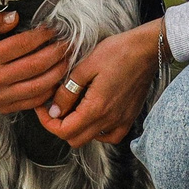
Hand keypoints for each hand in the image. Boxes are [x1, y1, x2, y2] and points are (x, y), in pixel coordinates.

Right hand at [0, 12, 70, 115]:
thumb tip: (15, 17)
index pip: (22, 44)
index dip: (42, 35)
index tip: (53, 29)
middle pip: (36, 65)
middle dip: (57, 52)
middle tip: (68, 43)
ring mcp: (1, 96)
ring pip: (39, 85)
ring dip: (58, 72)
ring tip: (67, 59)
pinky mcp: (5, 107)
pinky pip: (34, 101)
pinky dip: (49, 91)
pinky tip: (57, 79)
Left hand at [41, 19, 163, 147]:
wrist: (147, 49)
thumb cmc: (117, 52)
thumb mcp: (84, 67)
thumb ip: (67, 92)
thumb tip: (54, 110)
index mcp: (96, 108)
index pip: (63, 131)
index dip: (47, 122)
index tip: (42, 107)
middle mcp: (109, 120)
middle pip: (75, 139)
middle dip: (59, 126)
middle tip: (54, 107)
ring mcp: (122, 121)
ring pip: (91, 139)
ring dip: (77, 129)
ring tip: (73, 108)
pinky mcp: (130, 117)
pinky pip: (111, 136)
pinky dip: (98, 132)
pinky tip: (94, 115)